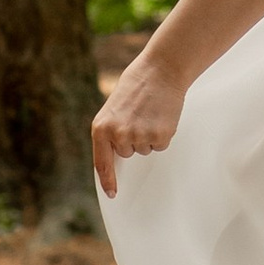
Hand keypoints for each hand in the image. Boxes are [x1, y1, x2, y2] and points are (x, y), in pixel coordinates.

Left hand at [91, 57, 184, 197]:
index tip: (112, 193)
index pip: (102, 163)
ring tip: (150, 113)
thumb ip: (111, 131)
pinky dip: (162, 134)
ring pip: (145, 149)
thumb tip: (116, 153)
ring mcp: (139, 137)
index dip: (108, 180)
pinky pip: (160, 145)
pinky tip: (161, 116)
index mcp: (101, 128)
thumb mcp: (113, 109)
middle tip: (139, 116)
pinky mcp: (159, 137)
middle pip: (128, 152)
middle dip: (134, 139)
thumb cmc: (137, 86)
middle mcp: (118, 136)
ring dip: (149, 135)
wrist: (160, 70)